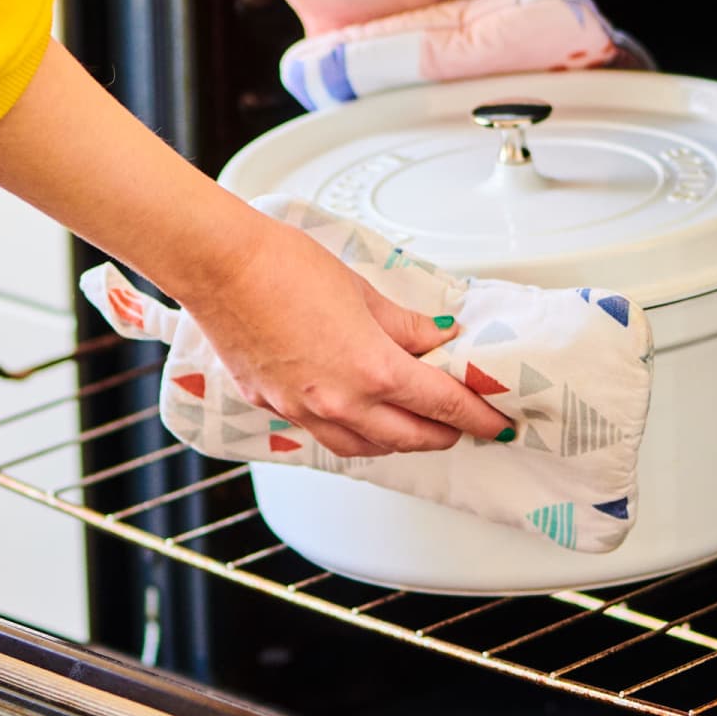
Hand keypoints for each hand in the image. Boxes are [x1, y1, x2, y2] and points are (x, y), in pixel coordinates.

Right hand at [186, 215, 509, 457]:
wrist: (221, 266)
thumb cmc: (281, 266)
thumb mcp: (361, 291)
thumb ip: (404, 324)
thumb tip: (434, 337)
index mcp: (372, 370)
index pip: (443, 405)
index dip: (477, 415)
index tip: (495, 421)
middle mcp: (341, 402)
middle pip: (411, 438)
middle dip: (444, 433)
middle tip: (462, 423)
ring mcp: (304, 409)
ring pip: (366, 449)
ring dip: (397, 441)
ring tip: (411, 425)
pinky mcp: (274, 405)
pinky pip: (323, 434)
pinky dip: (350, 432)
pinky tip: (354, 415)